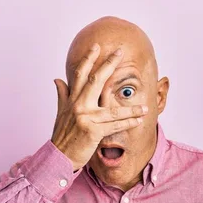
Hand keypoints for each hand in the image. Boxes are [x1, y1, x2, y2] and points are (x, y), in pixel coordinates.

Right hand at [51, 44, 147, 170]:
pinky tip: (140, 120)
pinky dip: (129, 123)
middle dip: (109, 65)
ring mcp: (86, 118)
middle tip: (119, 53)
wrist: (58, 155)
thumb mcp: (61, 112)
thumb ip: (62, 95)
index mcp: (72, 99)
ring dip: (132, 109)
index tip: (97, 46)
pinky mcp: (93, 131)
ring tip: (145, 106)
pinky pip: (115, 126)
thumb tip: (57, 79)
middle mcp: (78, 105)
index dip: (88, 59)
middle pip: (96, 80)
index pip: (80, 74)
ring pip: (113, 110)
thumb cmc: (62, 135)